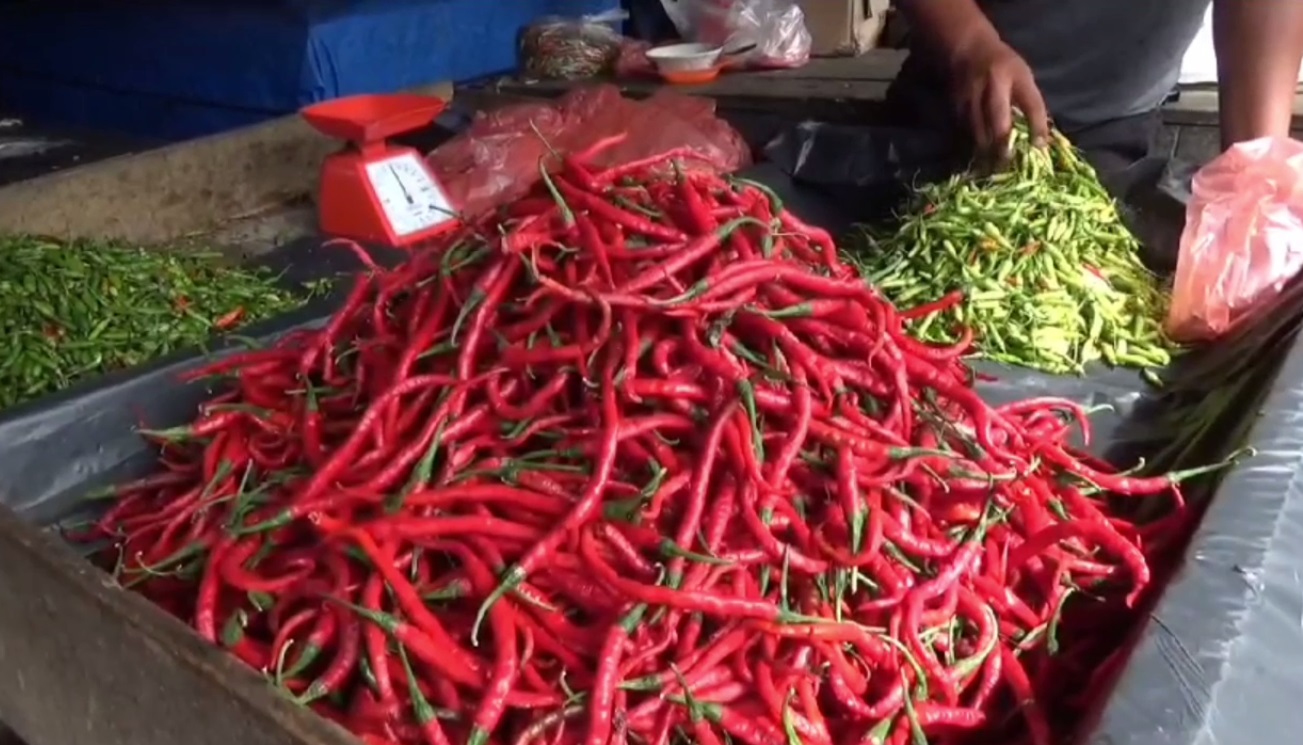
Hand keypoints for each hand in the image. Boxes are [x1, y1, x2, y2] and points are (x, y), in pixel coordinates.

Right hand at [947, 34, 1049, 158]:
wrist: (968, 50)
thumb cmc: (1003, 65)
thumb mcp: (1022, 76)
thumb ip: (1029, 102)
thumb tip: (1039, 138)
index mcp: (1016, 76)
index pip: (1031, 103)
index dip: (1037, 127)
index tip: (1040, 148)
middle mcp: (993, 85)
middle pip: (998, 120)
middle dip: (1003, 144)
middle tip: (1008, 166)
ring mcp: (972, 96)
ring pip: (978, 129)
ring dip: (986, 151)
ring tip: (992, 170)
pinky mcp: (956, 106)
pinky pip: (964, 131)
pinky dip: (971, 146)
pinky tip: (977, 159)